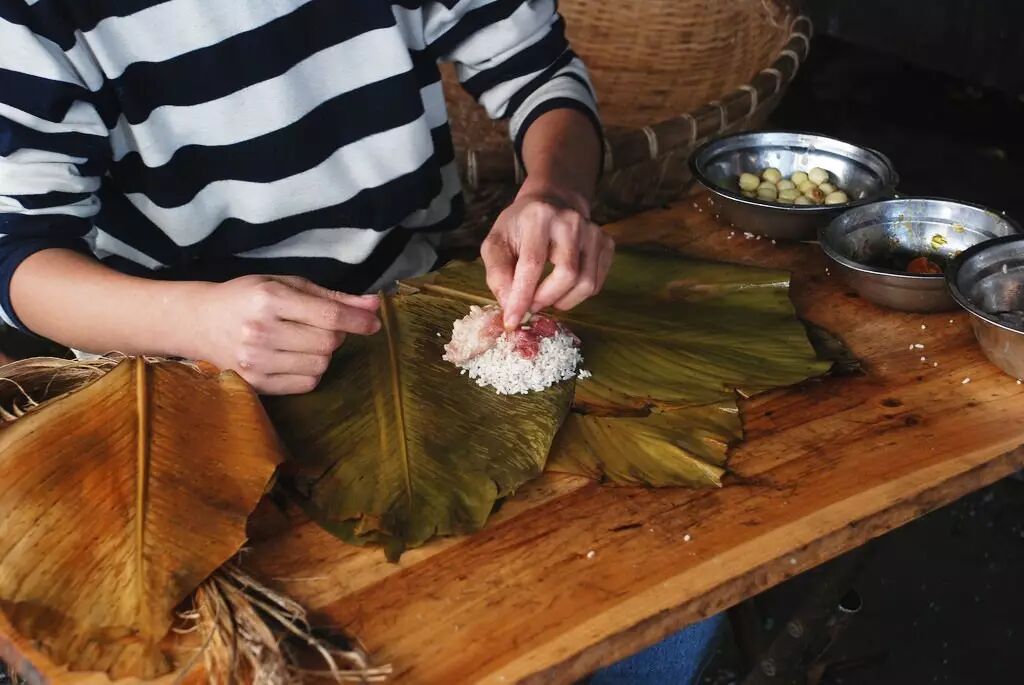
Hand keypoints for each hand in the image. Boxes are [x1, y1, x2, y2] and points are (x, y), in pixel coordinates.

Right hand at [192, 275, 380, 394]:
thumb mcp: (285, 285)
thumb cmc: (246, 298)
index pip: (329, 315)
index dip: (358, 320)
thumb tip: (373, 304)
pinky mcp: (255, 383)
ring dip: (323, 353)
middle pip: (328, 342)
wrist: (198, 322)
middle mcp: (261, 331)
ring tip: (303, 340)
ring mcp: (256, 361)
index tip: (374, 322)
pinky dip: (311, 370)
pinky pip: (307, 383)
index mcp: (269, 299)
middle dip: (336, 334)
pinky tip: (294, 356)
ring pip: (321, 364)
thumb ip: (332, 296)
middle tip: (321, 325)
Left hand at [481, 185, 614, 328]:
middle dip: (545, 299)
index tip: (512, 322)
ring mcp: (593, 231)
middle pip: (567, 275)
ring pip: (586, 284)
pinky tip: (561, 287)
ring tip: (544, 296)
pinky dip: (577, 295)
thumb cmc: (519, 227)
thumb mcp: (495, 244)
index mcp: (538, 217)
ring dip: (562, 301)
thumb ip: (497, 275)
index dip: (522, 297)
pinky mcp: (606, 243)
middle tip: (530, 305)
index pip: (532, 264)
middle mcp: (571, 221)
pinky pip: (596, 284)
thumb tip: (510, 306)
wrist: (551, 202)